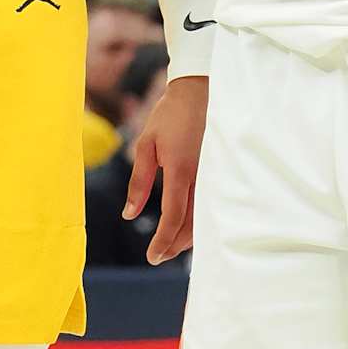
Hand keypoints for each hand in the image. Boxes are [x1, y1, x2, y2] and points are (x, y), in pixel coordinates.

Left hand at [123, 75, 207, 264]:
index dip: (163, 240)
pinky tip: (189, 227)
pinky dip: (200, 222)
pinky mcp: (219, 172)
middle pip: (192, 224)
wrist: (199, 92)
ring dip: (188, 237)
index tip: (152, 257)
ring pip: (205, 217)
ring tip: (169, 246)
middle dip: (174, 245)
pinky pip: (211, 205)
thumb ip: (139, 182)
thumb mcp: (145, 146)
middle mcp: (201, 176)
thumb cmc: (169, 116)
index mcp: (180, 170)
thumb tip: (129, 214)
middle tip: (157, 256)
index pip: (173, 216)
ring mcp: (214, 175)